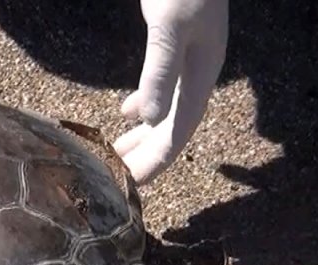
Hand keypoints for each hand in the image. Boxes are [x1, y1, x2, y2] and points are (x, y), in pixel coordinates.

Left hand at [115, 0, 228, 184]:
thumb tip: (149, 119)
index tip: (131, 186)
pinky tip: (127, 112)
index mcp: (201, 75)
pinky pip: (161, 87)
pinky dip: (144, 104)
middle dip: (146, 156)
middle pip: (172, 128)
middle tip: (117, 181)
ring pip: (166, 110)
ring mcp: (188, 59)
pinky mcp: (176, 44)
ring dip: (143, 135)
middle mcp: (197, 73)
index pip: (179, 132)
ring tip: (116, 154)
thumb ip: (161, 71)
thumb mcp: (170, 26)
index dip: (156, 162)